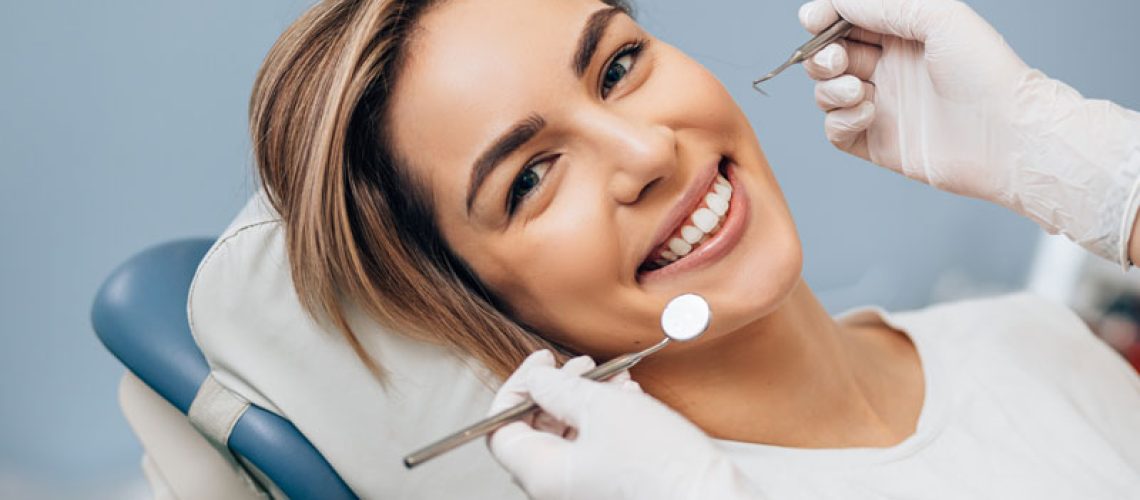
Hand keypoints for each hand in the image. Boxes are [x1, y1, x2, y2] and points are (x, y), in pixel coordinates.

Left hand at [486, 350, 761, 499]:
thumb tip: (537, 379)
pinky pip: (594, 450)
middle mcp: (556, 487)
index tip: (540, 363)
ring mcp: (584, 489)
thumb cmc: (658, 463)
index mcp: (542, 473)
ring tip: (615, 379)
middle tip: (580, 365)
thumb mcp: (602, 408)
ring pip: (569, 437)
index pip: (500, 429)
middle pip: (534, 431)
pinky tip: (630, 399)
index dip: (516, 388)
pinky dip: (606, 420)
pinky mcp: (610, 487)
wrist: (710, 498)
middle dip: (557, 390)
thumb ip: (558, 389)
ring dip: (587, 400)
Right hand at [799, 0, 1139, 265]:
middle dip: (821, 56)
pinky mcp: (877, 143)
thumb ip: (885, 5)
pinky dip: (840, 120)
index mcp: (903, 35)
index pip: (848, 21)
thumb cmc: (985, 72)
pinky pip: (836, 130)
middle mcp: (889, 69)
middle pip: (829, 56)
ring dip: (830, 88)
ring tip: (859, 90)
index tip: (813, 19)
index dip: (824, 18)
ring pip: (827, 92)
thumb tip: (838, 1)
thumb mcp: (939, 17)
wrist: (1008, 137)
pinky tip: (867, 114)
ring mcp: (882, 106)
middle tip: (837, 61)